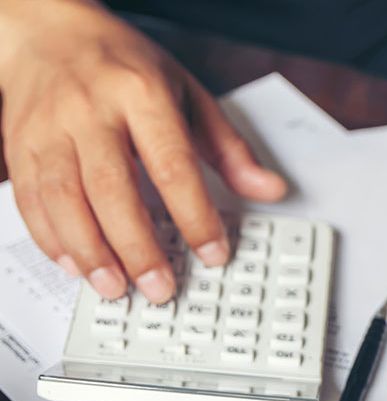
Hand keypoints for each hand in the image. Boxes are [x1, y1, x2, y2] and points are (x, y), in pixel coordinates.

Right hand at [0, 0, 285, 302]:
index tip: (214, 253)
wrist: (49, 32)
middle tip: (161, 288)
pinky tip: (76, 266)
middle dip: (137, 246)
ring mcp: (48, 128)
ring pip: (63, 199)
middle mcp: (90, 110)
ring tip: (117, 288)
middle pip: (112, 188)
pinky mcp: (18, 146)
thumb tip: (268, 189)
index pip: (172, 164)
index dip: (194, 214)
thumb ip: (228, 148)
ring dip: (90, 252)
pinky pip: (29, 200)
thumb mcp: (188, 94)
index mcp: (141, 94)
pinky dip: (52, 239)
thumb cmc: (125, 67)